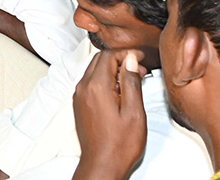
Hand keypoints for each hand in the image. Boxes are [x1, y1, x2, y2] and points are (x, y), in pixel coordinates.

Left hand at [73, 49, 147, 179]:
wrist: (102, 164)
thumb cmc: (120, 144)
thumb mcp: (134, 113)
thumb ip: (131, 83)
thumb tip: (130, 61)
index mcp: (96, 87)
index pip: (108, 56)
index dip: (126, 54)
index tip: (140, 58)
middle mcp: (83, 87)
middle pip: (99, 60)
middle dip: (119, 60)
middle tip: (139, 70)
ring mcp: (79, 95)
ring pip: (94, 70)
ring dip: (112, 69)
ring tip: (132, 80)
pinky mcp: (79, 103)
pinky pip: (91, 82)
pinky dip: (105, 80)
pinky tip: (120, 91)